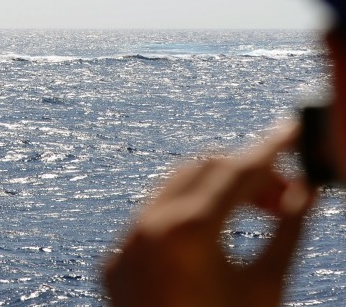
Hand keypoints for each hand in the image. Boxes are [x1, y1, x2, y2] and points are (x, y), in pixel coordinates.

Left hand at [103, 126, 315, 306]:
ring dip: (212, 190)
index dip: (270, 148)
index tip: (291, 133)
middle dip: (244, 171)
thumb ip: (288, 230)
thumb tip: (305, 191)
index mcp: (187, 230)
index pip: (236, 169)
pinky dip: (182, 214)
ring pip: (169, 189)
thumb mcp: (267, 288)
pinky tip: (210, 237)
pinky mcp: (114, 263)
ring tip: (251, 213)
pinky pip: (148, 219)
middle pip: (200, 168)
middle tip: (282, 192)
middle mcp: (146, 227)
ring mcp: (124, 245)